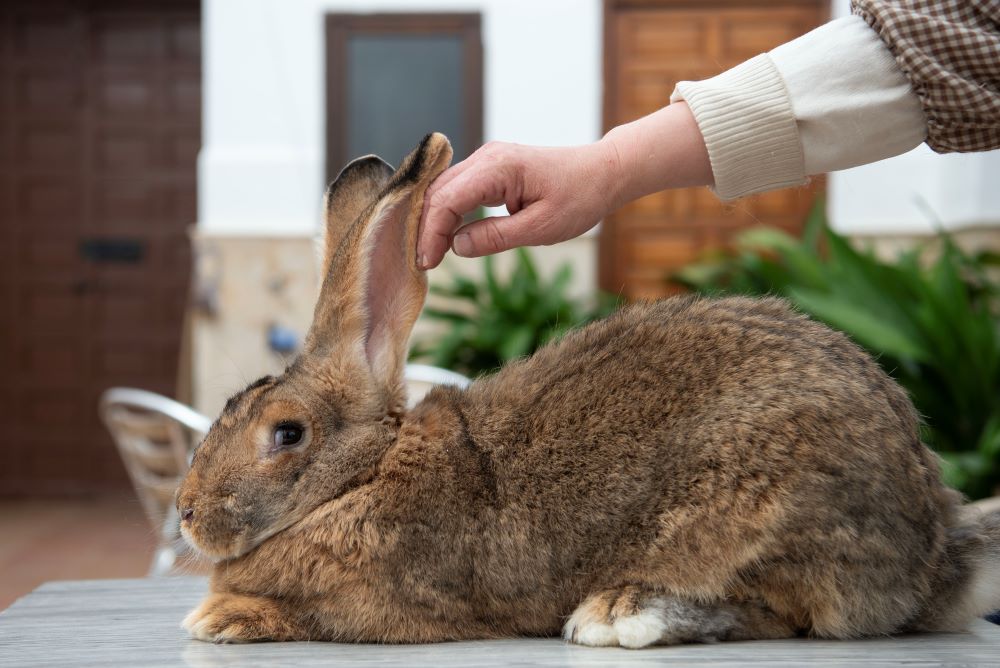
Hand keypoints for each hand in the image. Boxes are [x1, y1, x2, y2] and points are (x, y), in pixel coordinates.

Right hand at [417, 140, 621, 268]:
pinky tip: (448, 236)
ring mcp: (488, 159)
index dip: (431, 233)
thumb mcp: (540, 228)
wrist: (602, 173)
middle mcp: (488, 156)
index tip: (427, 263)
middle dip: (426, 228)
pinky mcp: (492, 167)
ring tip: (432, 254)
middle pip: (438, 191)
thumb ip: (496, 237)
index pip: (447, 199)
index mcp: (498, 168)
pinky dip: (449, 212)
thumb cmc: (579, 198)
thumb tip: (457, 246)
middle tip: (424, 264)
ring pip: (444, 189)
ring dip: (435, 221)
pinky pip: (459, 188)